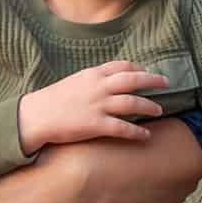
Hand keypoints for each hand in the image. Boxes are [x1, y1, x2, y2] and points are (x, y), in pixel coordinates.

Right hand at [16, 62, 166, 154]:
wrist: (35, 116)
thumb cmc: (52, 100)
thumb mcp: (74, 82)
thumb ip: (93, 81)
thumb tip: (109, 83)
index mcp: (93, 74)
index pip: (122, 66)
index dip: (139, 69)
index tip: (148, 72)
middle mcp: (99, 87)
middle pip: (134, 80)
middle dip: (153, 81)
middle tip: (167, 84)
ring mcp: (99, 105)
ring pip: (133, 103)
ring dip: (150, 107)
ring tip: (160, 111)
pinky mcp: (96, 125)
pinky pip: (123, 128)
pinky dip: (138, 132)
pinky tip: (146, 136)